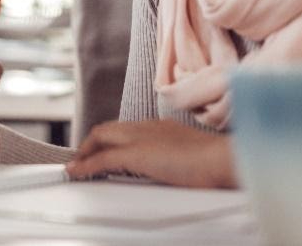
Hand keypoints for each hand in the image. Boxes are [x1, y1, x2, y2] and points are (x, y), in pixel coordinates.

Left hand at [66, 119, 236, 188]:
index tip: (104, 151)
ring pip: (101, 137)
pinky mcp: (136, 154)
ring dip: (85, 152)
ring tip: (77, 166)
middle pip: (109, 129)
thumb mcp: (195, 159)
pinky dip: (86, 165)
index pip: (127, 128)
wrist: (225, 159)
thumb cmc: (219, 163)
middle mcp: (149, 127)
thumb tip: (181, 174)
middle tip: (82, 158)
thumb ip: (181, 160)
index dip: (112, 139)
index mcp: (163, 127)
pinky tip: (77, 173)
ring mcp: (141, 138)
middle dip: (92, 143)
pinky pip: (102, 158)